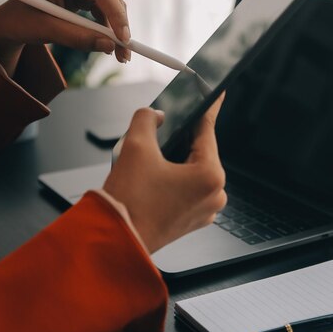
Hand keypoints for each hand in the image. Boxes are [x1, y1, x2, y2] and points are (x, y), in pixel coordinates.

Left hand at [0, 0, 130, 76]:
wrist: (9, 21)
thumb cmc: (21, 21)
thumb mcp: (47, 31)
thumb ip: (78, 37)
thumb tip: (110, 46)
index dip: (116, 15)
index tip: (124, 39)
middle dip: (120, 27)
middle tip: (125, 54)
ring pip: (111, 6)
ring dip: (117, 31)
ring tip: (120, 55)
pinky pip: (105, 12)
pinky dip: (109, 29)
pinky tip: (111, 46)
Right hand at [103, 94, 226, 252]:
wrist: (116, 240)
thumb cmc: (128, 202)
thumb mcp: (135, 146)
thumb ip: (147, 118)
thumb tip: (156, 115)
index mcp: (209, 175)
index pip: (207, 129)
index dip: (207, 105)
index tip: (216, 91)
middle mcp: (214, 194)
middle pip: (200, 149)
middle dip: (180, 136)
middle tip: (162, 128)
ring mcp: (205, 209)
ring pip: (193, 167)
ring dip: (176, 157)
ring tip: (152, 156)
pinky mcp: (193, 218)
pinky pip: (188, 186)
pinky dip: (174, 175)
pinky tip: (154, 174)